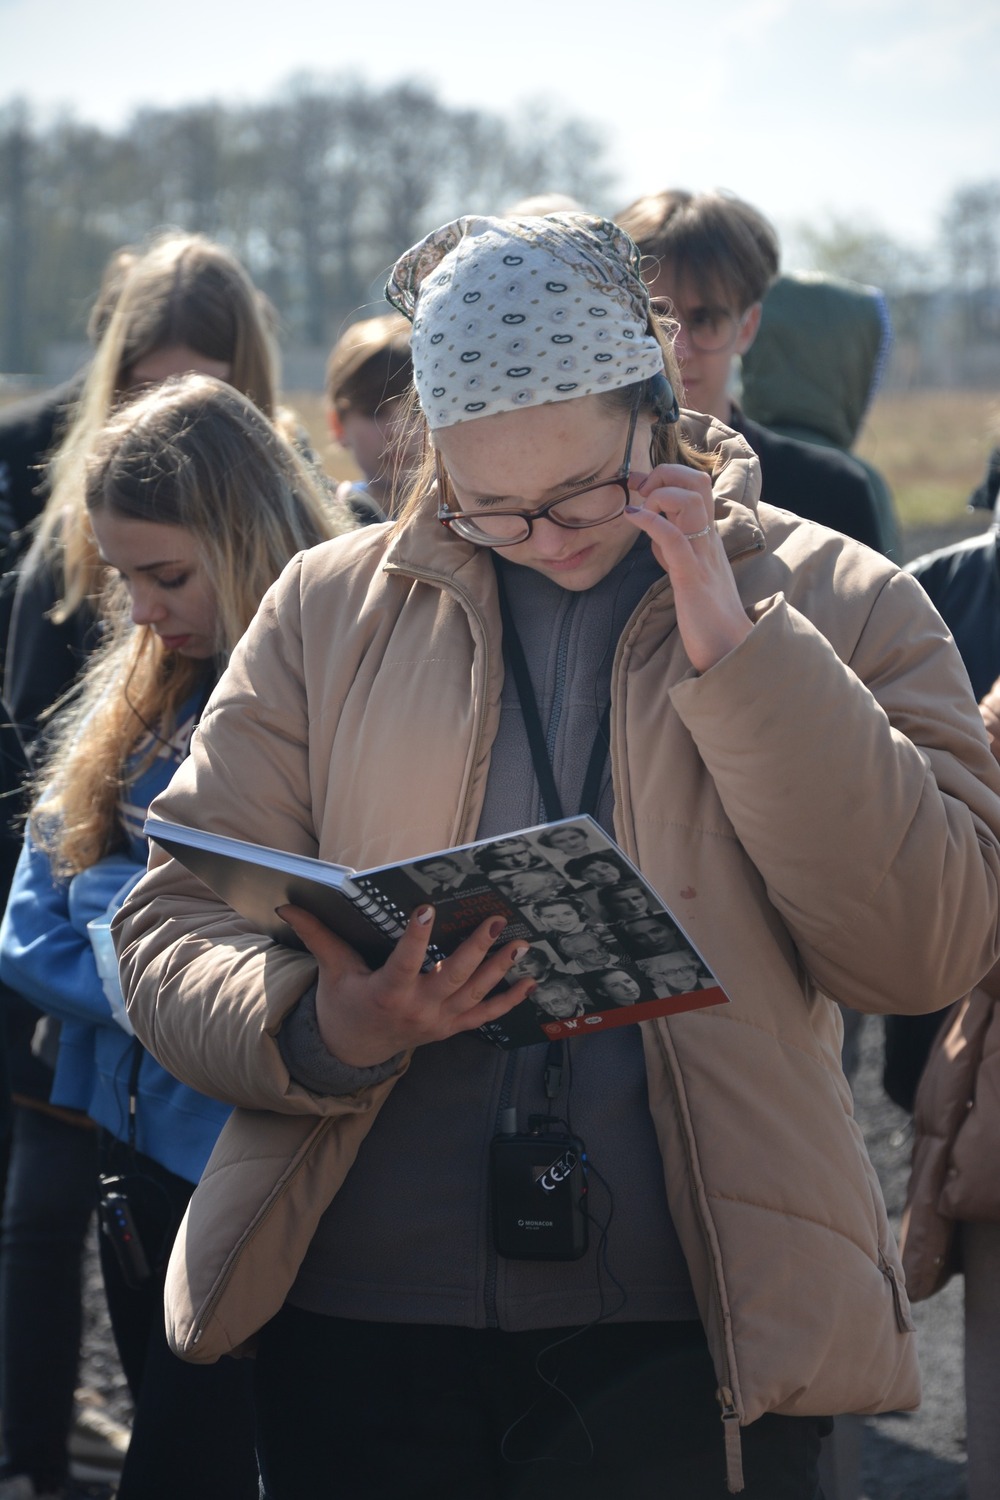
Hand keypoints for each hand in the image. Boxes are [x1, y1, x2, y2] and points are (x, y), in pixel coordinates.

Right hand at [277, 904, 536, 1066]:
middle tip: (495, 921)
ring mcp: (438, 1021)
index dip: (416, 936)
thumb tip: (288, 907)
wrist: (352, 1051)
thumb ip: (317, 935)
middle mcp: (417, 1008)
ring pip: (475, 994)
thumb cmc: (344, 1004)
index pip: (404, 961)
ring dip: (501, 969)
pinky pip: (485, 1016)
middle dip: (476, 949)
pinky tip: (530, 982)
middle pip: (452, 977)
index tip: (426, 909)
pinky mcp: (451, 1028)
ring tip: (521, 944)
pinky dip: (509, 1001)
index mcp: (386, 992)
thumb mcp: (332, 970)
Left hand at [624, 465, 751, 672]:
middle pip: (698, 481)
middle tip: (642, 492)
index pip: (698, 486)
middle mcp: (708, 539)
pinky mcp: (691, 576)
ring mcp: (702, 555)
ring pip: (690, 500)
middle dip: (666, 474)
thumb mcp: (688, 569)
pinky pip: (673, 537)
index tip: (641, 486)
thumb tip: (653, 529)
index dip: (668, 476)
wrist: (728, 647)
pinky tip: (632, 518)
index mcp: (708, 536)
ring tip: (641, 508)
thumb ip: (674, 547)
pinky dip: (650, 521)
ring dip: (660, 494)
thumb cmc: (706, 613)